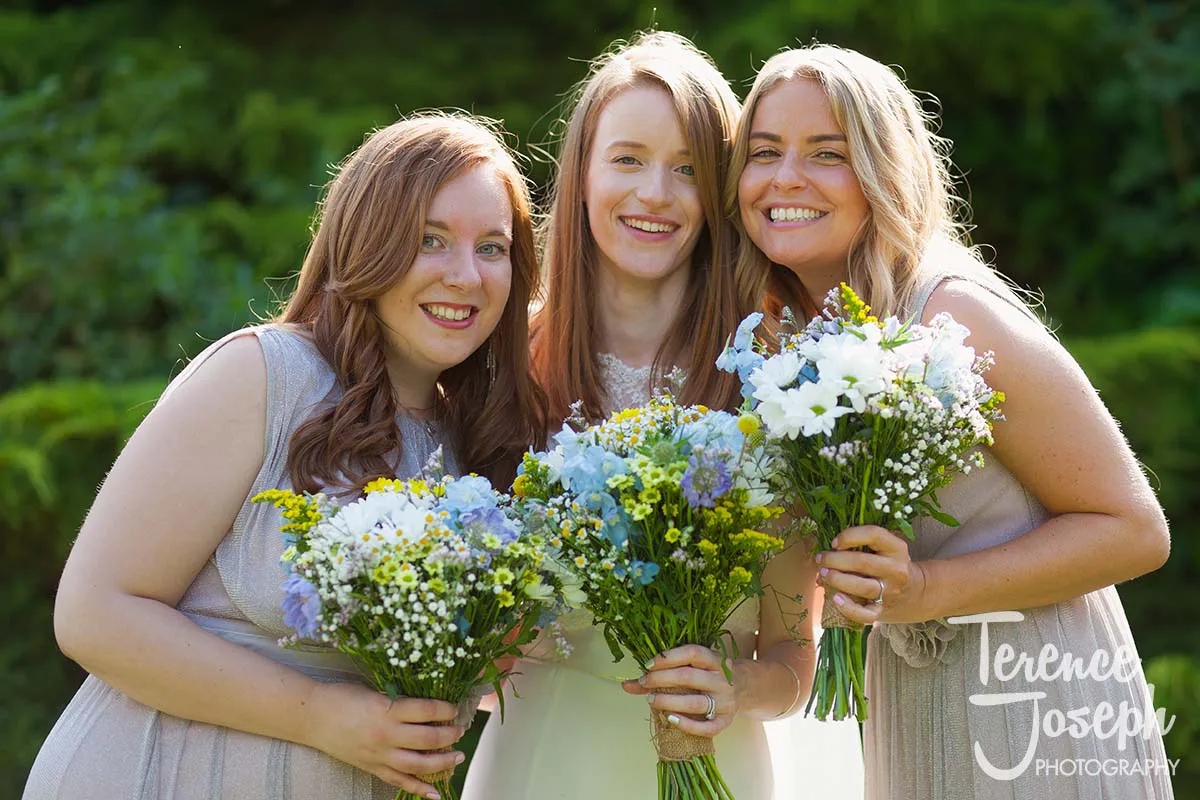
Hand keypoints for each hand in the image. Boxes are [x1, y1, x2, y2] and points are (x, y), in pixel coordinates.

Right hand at [300, 681, 465, 798]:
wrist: (311, 716)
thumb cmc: (342, 697)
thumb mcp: (374, 691)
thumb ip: (398, 700)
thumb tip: (426, 703)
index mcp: (387, 709)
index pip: (426, 710)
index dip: (445, 709)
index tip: (454, 707)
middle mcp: (386, 734)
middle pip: (428, 738)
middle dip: (449, 735)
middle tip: (460, 731)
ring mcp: (379, 755)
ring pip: (418, 764)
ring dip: (442, 762)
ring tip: (458, 757)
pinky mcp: (372, 767)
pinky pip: (399, 781)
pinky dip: (418, 788)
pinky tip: (435, 793)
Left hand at [620, 645, 740, 737]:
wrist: (748, 687)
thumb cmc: (711, 673)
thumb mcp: (695, 665)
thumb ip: (663, 671)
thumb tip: (626, 684)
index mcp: (715, 659)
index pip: (692, 653)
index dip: (669, 657)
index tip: (648, 664)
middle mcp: (722, 679)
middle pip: (689, 677)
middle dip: (662, 679)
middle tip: (644, 682)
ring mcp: (725, 701)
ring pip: (695, 703)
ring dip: (669, 701)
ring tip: (651, 699)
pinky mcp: (727, 721)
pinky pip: (707, 727)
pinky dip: (688, 725)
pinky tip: (671, 719)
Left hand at [815, 525, 928, 624]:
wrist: (915, 593)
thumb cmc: (889, 565)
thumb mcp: (885, 549)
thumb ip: (863, 545)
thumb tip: (828, 549)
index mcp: (897, 549)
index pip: (874, 535)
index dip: (850, 536)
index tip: (834, 542)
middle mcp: (896, 570)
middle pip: (862, 562)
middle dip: (835, 560)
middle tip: (821, 559)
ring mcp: (890, 592)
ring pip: (862, 586)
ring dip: (837, 579)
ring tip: (823, 574)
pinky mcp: (883, 611)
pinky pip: (865, 614)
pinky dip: (848, 608)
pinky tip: (836, 599)